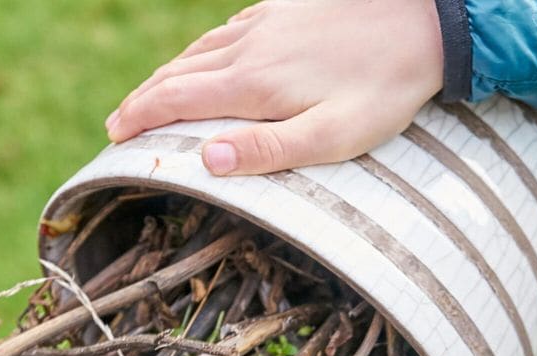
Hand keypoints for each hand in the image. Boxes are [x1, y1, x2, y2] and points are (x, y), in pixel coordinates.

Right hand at [105, 0, 443, 175]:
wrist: (422, 21)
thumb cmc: (382, 90)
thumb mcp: (332, 136)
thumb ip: (270, 151)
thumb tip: (208, 160)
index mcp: (254, 85)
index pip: (177, 100)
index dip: (140, 117)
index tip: (114, 135)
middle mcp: (249, 48)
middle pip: (179, 72)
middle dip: (143, 98)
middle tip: (119, 122)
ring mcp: (266, 23)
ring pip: (200, 49)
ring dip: (168, 74)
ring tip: (150, 95)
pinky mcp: (285, 10)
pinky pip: (227, 31)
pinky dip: (203, 50)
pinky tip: (207, 57)